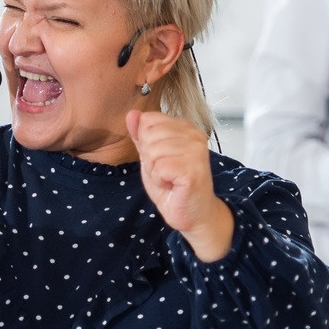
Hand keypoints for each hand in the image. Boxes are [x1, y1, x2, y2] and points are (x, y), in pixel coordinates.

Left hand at [127, 110, 232, 261]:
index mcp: (185, 127)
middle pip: (149, 135)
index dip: (146, 143)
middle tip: (166, 172)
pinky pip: (160, 167)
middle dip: (149, 158)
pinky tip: (173, 185)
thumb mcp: (151, 157)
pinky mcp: (193, 168)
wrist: (193, 214)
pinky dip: (160, 181)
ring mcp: (196, 150)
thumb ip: (141, 135)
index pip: (149, 120)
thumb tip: (132, 114)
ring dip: (155, 171)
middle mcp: (194, 134)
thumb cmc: (173, 186)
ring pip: (153, 152)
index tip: (161, 159)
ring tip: (169, 179)